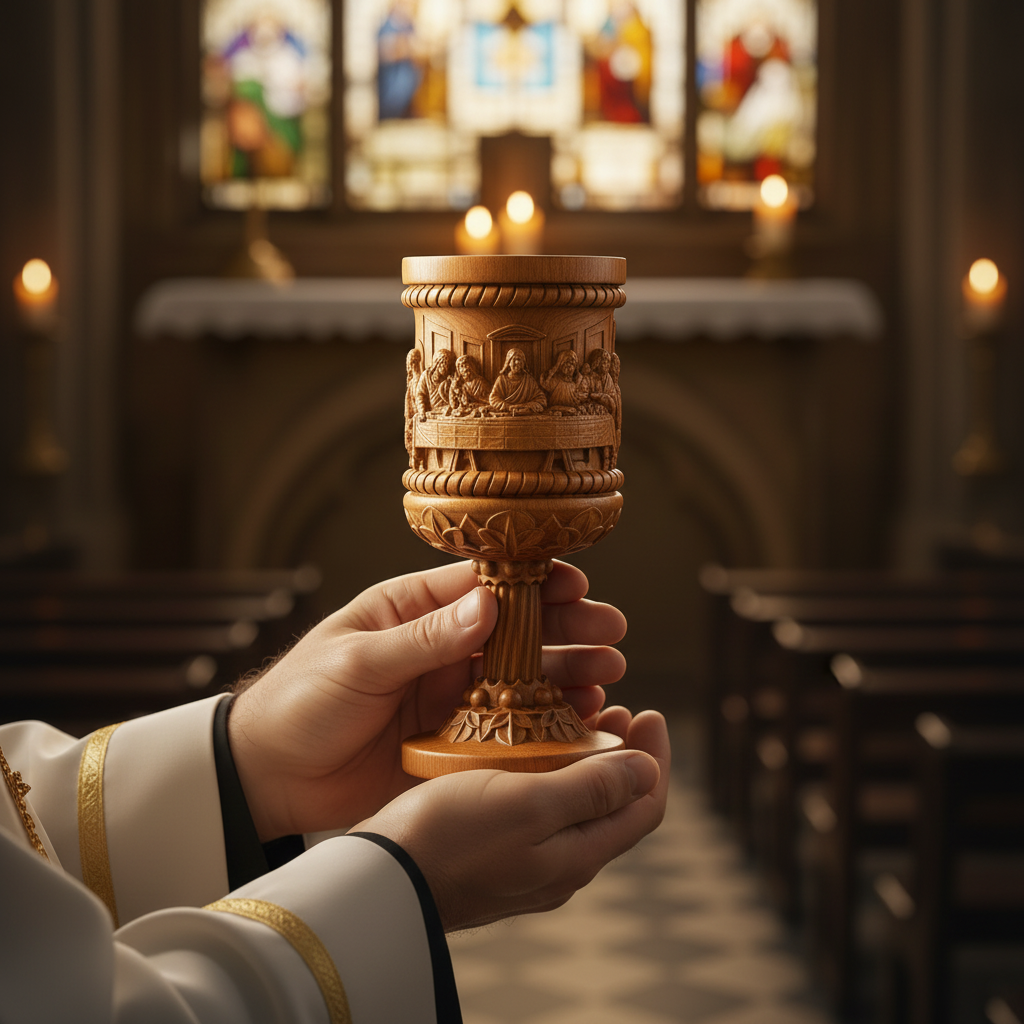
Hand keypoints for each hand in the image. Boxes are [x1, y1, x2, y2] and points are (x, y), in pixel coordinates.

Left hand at [228, 561, 626, 840]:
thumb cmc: (299, 700)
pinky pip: (510, 726)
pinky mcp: (454, 740)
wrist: (268, 774)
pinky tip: (580, 721)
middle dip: (567, 628)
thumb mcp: (357, 661)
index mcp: (414, 609)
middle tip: (610, 635)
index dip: (535, 581)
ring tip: (607, 677)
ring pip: (524, 676)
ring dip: (568, 673)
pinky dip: (547, 723)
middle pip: (519, 628)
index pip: (485, 582)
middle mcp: (441, 646)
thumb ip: (422, 638)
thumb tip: (487, 604)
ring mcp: (452, 693)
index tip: (577, 585)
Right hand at [353, 707, 669, 931]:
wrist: (382, 878)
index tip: (650, 712)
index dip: (656, 759)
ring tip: (576, 720)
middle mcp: (559, 866)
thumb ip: (592, 789)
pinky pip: (540, 810)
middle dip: (624, 757)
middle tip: (617, 710)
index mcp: (577, 855)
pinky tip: (527, 749)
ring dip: (587, 762)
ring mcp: (526, 863)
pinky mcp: (494, 854)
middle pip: (613, 807)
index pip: (644, 807)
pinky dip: (550, 773)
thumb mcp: (529, 804)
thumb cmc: (450, 836)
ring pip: (576, 807)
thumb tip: (648, 771)